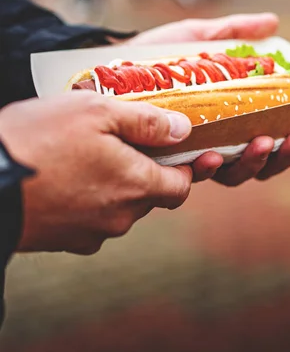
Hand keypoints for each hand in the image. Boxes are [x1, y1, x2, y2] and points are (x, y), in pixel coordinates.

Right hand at [0, 93, 192, 254]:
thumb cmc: (39, 139)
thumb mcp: (96, 111)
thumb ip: (147, 122)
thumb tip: (185, 131)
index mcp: (135, 185)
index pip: (183, 187)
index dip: (187, 168)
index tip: (186, 151)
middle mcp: (120, 217)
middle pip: (151, 195)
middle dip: (147, 171)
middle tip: (128, 142)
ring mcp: (91, 233)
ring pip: (121, 207)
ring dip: (117, 183)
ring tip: (92, 153)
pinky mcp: (66, 241)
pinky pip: (93, 218)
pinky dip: (92, 198)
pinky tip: (71, 175)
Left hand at [128, 12, 289, 185]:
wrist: (105, 70)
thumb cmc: (154, 56)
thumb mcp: (197, 38)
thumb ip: (233, 33)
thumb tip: (274, 23)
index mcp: (229, 117)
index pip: (270, 133)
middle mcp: (215, 140)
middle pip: (259, 161)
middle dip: (282, 154)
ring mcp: (192, 153)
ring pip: (233, 174)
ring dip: (254, 163)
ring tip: (263, 141)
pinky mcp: (165, 162)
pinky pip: (192, 176)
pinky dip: (208, 169)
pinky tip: (212, 157)